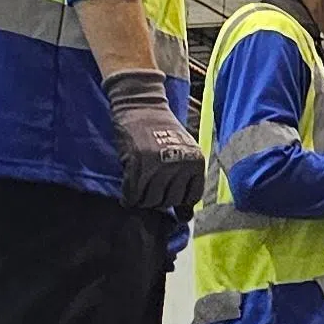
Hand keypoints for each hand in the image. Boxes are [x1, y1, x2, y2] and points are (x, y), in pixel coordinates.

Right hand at [102, 68, 202, 220]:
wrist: (143, 106)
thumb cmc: (163, 130)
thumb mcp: (183, 152)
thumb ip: (186, 181)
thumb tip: (185, 217)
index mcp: (196, 162)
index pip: (191, 197)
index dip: (177, 202)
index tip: (168, 197)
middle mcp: (180, 165)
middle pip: (169, 201)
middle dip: (158, 201)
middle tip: (149, 193)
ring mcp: (158, 165)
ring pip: (151, 200)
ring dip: (143, 201)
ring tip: (139, 193)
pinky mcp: (137, 163)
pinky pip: (133, 193)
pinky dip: (128, 199)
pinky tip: (127, 198)